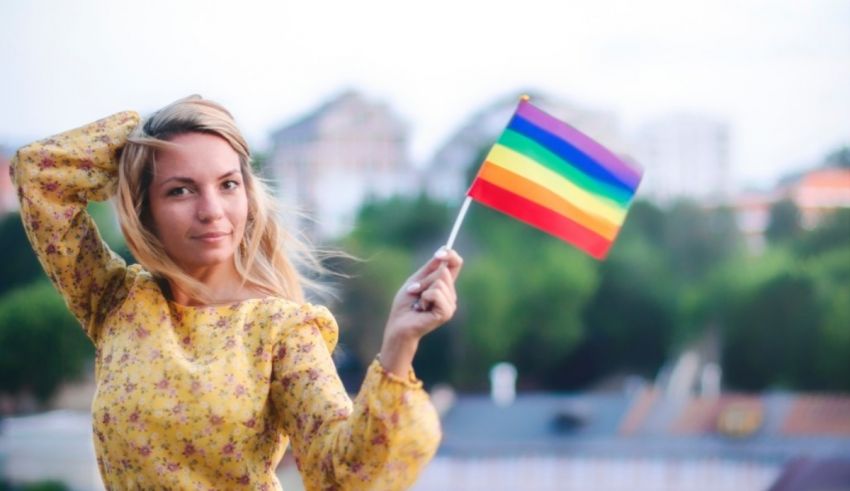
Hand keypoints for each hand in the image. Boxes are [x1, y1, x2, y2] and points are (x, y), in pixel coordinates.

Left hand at [378, 247, 462, 376]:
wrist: (399, 325)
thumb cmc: (405, 305)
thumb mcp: (415, 281)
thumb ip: (430, 268)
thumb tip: (443, 251)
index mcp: (444, 285)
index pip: (455, 264)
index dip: (450, 255)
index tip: (440, 252)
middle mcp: (450, 294)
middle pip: (444, 272)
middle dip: (425, 279)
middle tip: (415, 291)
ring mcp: (450, 304)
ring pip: (440, 282)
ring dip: (423, 289)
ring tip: (419, 303)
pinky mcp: (446, 312)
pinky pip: (436, 293)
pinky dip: (425, 298)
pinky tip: (422, 308)